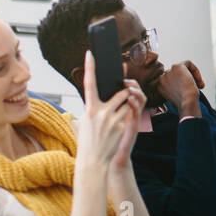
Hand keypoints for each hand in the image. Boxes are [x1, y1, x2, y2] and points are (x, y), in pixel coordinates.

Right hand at [78, 51, 144, 170]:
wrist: (94, 161)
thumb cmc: (88, 140)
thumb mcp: (85, 122)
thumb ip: (93, 107)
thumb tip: (99, 94)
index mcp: (89, 109)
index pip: (89, 83)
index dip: (90, 67)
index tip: (91, 54)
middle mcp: (101, 112)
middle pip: (120, 92)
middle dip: (125, 92)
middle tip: (125, 90)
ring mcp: (113, 119)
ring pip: (128, 102)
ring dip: (128, 104)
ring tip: (120, 113)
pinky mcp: (123, 126)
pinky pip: (130, 114)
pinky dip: (128, 115)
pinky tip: (121, 124)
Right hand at [156, 61, 203, 116]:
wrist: (187, 103)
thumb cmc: (185, 104)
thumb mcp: (176, 97)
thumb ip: (176, 88)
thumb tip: (185, 82)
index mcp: (160, 86)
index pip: (171, 80)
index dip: (182, 85)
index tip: (189, 91)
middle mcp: (162, 78)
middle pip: (177, 75)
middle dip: (188, 80)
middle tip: (198, 87)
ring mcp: (169, 72)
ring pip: (183, 69)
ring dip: (193, 76)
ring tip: (200, 85)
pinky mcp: (177, 67)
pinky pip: (188, 63)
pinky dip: (195, 70)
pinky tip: (199, 80)